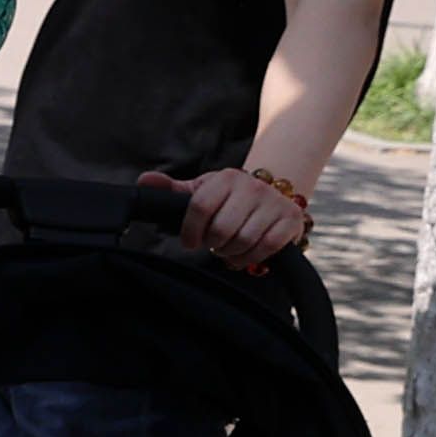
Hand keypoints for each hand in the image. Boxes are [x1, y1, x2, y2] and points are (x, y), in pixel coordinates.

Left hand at [150, 162, 308, 268]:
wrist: (273, 193)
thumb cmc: (229, 198)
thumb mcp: (201, 191)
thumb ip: (172, 190)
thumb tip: (144, 180)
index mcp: (226, 178)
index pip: (200, 207)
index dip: (190, 230)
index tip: (190, 241)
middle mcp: (252, 187)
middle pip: (222, 229)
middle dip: (213, 243)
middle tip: (214, 243)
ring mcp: (274, 203)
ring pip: (243, 241)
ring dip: (230, 252)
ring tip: (228, 247)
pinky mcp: (290, 220)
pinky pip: (266, 248)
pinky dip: (250, 258)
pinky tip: (243, 254)